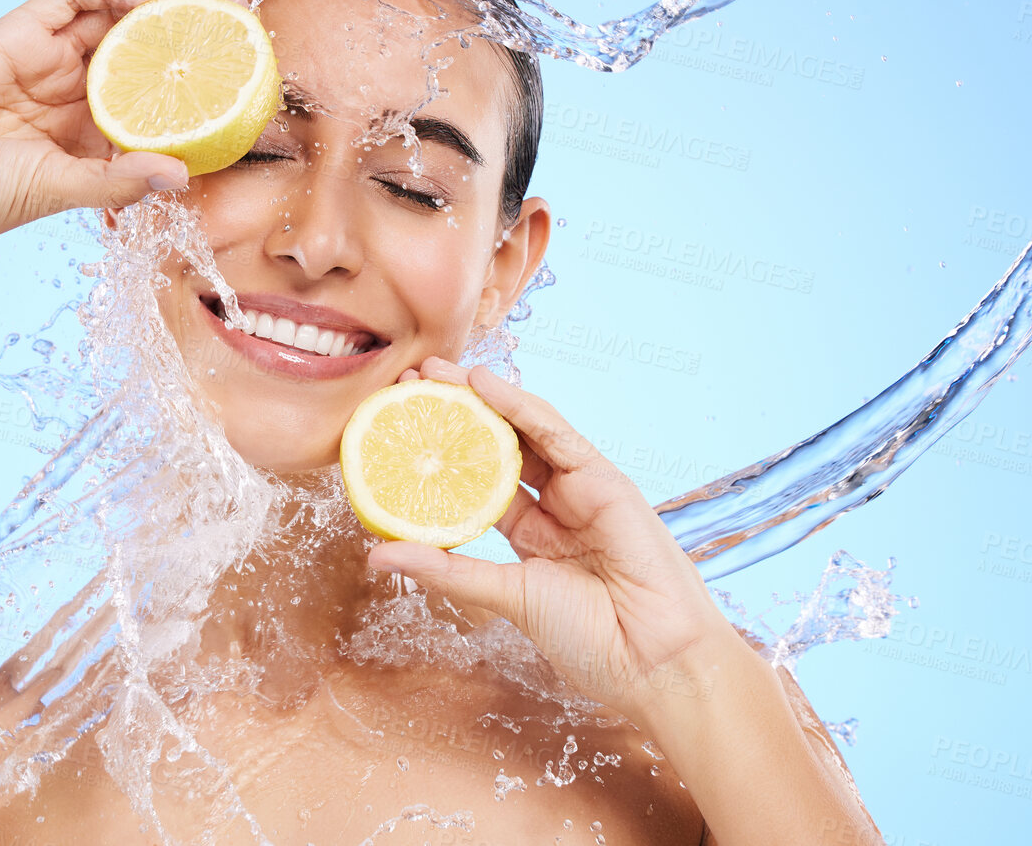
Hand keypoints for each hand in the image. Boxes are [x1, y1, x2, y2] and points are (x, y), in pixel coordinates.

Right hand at [0, 0, 244, 251]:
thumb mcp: (55, 192)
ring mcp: (45, 59)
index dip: (195, 92)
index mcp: (86, 135)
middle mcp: (71, 93)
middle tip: (242, 26)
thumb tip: (180, 177)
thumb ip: (115, 180)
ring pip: (115, 16)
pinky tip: (144, 1)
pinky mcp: (18, 32)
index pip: (153, 102)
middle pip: (143, 50)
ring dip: (162, 1)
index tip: (242, 87)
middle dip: (192, 35)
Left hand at [364, 357, 744, 721]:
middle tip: (405, 385)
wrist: (654, 659)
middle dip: (452, 414)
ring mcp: (581, 490)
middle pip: (497, 448)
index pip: (477, 483)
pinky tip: (483, 383)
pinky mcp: (605, 479)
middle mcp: (555, 508)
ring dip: (479, 397)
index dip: (438, 456)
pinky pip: (557, 433)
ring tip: (432, 372)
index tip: (394, 430)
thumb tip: (376, 555)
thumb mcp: (504, 596)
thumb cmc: (589, 640)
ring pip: (524, 431)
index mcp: (532, 537)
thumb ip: (447, 570)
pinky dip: (520, 405)